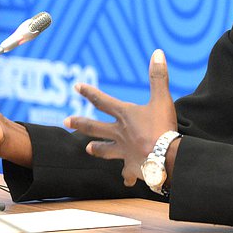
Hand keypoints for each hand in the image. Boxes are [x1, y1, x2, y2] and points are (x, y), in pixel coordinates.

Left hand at [64, 49, 176, 186]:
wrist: (166, 157)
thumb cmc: (162, 127)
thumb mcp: (162, 98)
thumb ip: (158, 76)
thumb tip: (157, 52)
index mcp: (125, 115)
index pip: (102, 101)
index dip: (89, 92)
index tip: (76, 87)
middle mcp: (119, 133)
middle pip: (95, 127)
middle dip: (80, 123)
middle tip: (66, 121)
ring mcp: (123, 152)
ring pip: (105, 150)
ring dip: (97, 149)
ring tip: (88, 149)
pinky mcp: (131, 167)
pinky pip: (127, 172)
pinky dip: (127, 175)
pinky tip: (127, 179)